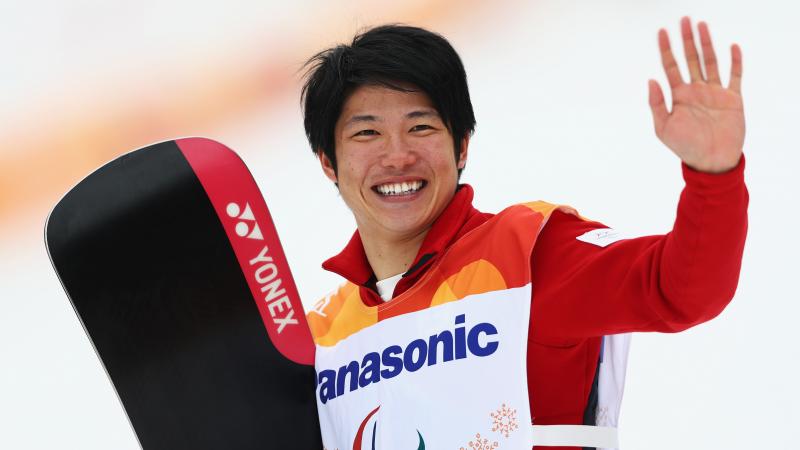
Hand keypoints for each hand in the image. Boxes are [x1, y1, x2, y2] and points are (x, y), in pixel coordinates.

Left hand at [648, 17, 744, 172]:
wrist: (711, 162)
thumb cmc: (685, 147)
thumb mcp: (664, 128)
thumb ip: (657, 104)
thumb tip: (650, 80)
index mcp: (679, 96)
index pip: (670, 67)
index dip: (666, 49)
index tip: (662, 32)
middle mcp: (696, 90)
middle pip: (690, 59)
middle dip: (687, 40)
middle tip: (685, 19)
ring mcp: (715, 93)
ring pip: (710, 62)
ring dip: (707, 44)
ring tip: (702, 26)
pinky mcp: (733, 98)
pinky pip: (735, 76)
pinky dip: (735, 61)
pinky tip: (732, 47)